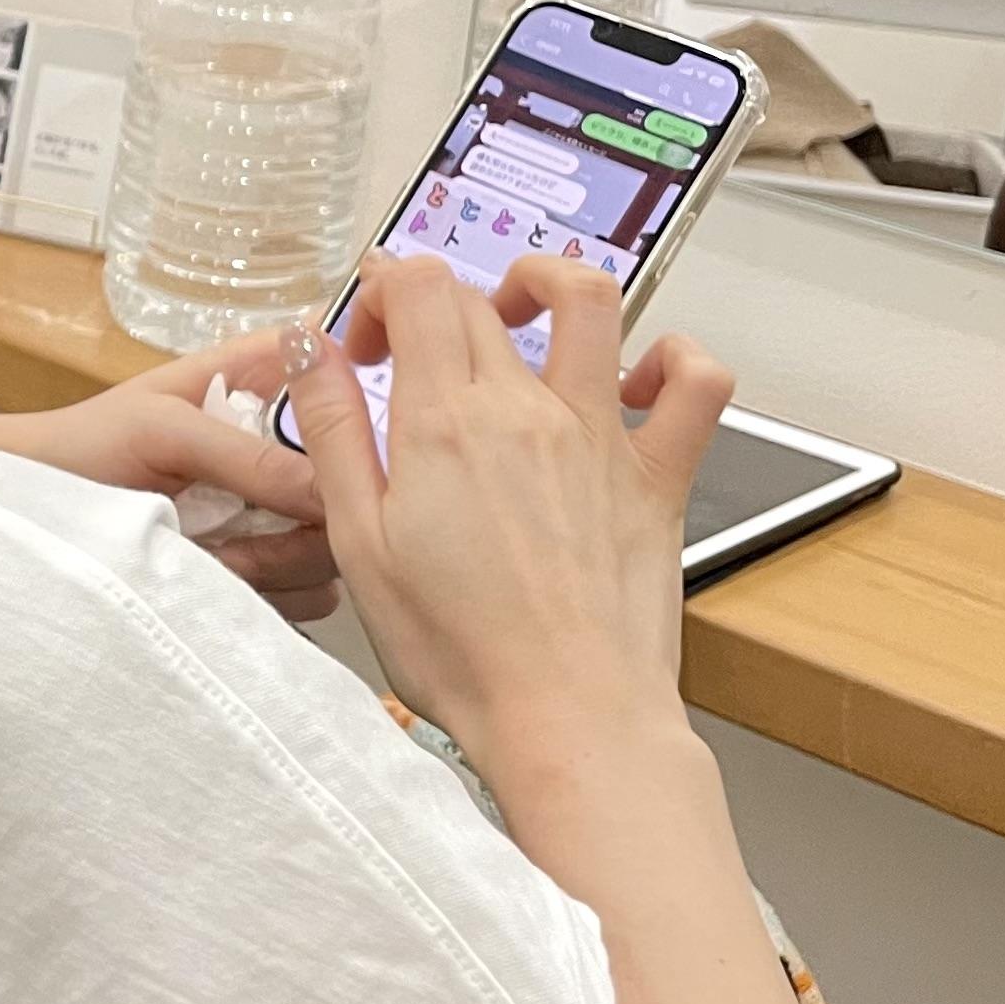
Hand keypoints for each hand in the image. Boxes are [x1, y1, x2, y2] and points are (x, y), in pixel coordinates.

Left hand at [0, 329, 340, 622]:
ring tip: (213, 555)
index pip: (343, 373)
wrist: (27, 526)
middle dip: (313, 511)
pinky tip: (213, 582)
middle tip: (248, 526)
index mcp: (257, 383)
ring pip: (336, 546)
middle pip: (355, 480)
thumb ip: (247, 455)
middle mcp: (277, 450)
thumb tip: (333, 494)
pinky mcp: (260, 576)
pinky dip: (267, 597)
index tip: (345, 446)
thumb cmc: (77, 449)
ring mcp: (272, 515)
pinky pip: (306, 597)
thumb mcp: (160, 430)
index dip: (359, 405)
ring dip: (282, 561)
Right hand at [285, 251, 732, 791]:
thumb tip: (308, 346)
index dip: (384, 290)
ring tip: (520, 310)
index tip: (367, 341)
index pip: (419, 286)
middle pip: (480, 300)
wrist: (568, 721)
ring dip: (550, 282)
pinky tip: (636, 376)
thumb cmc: (463, 653)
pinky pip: (696, 385)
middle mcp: (528, 411)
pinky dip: (675, 358)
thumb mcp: (359, 542)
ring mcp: (603, 437)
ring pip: (593, 302)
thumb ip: (333, 431)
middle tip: (411, 359)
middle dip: (434, 305)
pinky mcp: (658, 477)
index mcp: (445, 422)